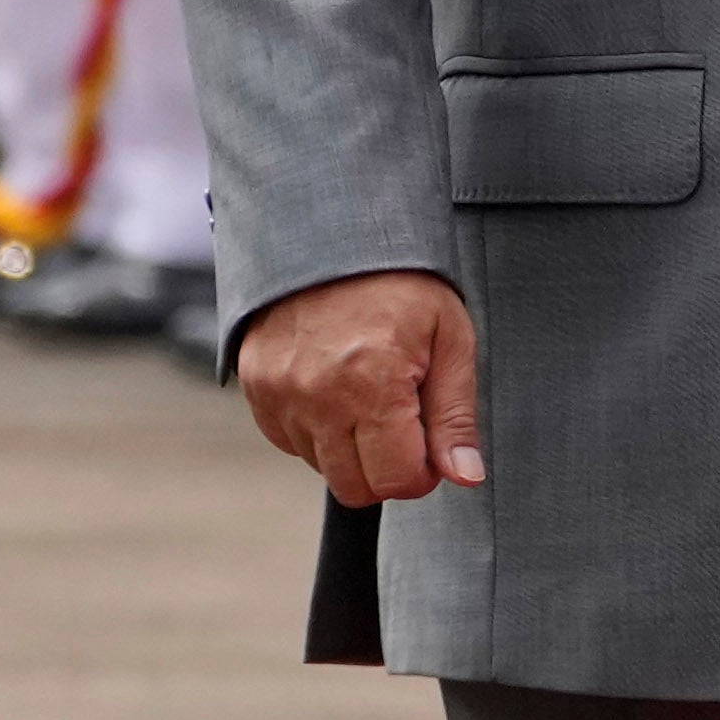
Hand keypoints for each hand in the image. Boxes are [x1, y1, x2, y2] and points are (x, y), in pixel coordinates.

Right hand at [238, 268, 481, 503]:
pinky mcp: (255, 386)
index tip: (431, 450)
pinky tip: (337, 390)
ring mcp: (278, 392)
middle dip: (388, 468)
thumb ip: (455, 417)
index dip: (423, 475)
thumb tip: (464, 477)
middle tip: (405, 425)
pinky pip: (287, 440)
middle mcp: (317, 396)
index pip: (396, 481)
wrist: (332, 234)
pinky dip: (316, 430)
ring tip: (369, 394)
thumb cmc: (401, 282)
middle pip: (355, 485)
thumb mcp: (450, 339)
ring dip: (351, 448)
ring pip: (321, 465)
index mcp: (372, 384)